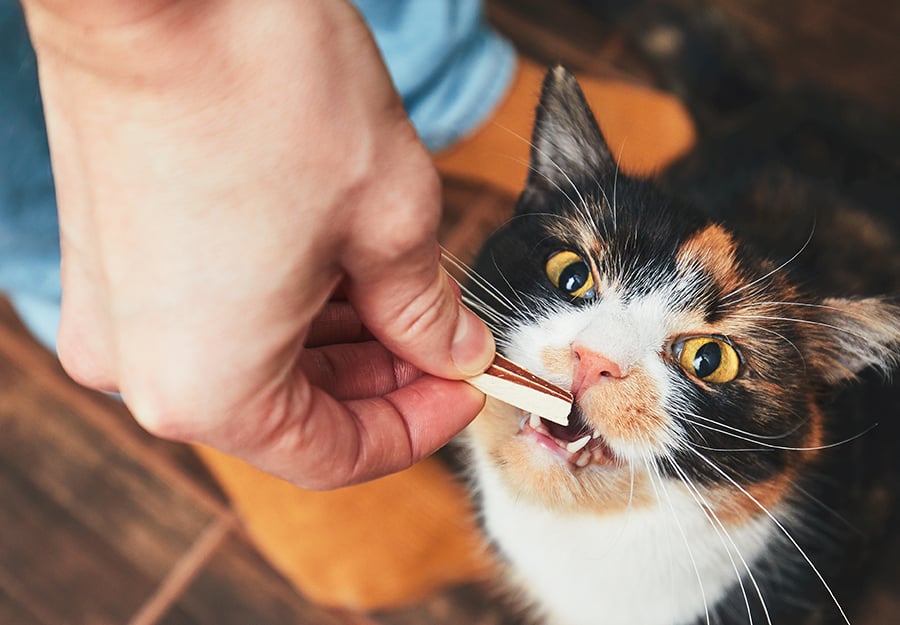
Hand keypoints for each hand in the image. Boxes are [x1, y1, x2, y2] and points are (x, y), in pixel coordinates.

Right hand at [22, 0, 494, 487]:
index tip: (471, 384)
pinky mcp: (109, 262)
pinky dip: (284, 306)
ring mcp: (115, 314)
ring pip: (255, 364)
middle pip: (292, 412)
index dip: (419, 425)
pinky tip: (337, 263)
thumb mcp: (390, 219)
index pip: (337, 454)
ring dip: (338, 339)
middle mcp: (143, 370)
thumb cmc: (268, 89)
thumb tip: (451, 351)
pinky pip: (213, 318)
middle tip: (449, 335)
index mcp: (209, 388)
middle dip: (383, 377)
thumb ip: (426, 312)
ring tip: (403, 288)